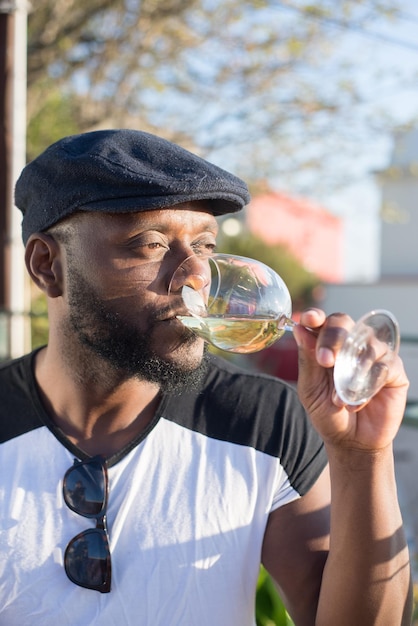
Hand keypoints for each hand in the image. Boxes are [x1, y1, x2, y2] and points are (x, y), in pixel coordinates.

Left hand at [293, 308, 408, 452]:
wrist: (351, 442)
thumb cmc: (328, 414)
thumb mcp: (310, 389)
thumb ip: (307, 359)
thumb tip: (299, 329)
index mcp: (327, 346)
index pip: (323, 322)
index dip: (316, 316)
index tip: (309, 319)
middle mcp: (352, 346)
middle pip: (344, 323)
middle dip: (332, 339)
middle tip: (325, 360)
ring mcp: (375, 356)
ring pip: (367, 344)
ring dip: (351, 369)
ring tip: (339, 397)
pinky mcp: (394, 372)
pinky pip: (383, 367)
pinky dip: (368, 385)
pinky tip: (357, 403)